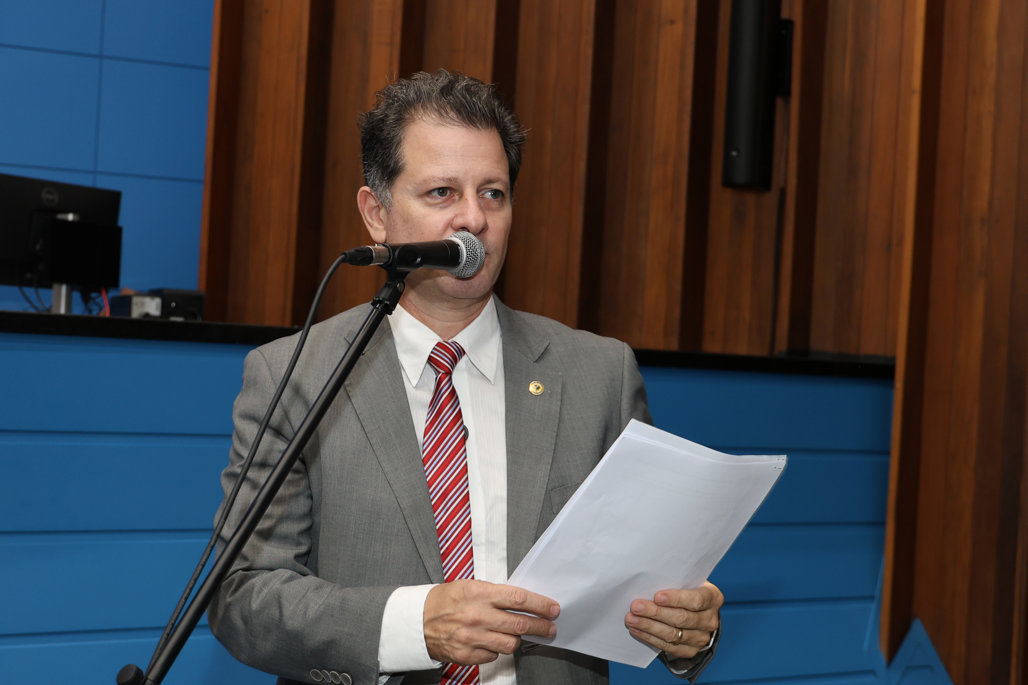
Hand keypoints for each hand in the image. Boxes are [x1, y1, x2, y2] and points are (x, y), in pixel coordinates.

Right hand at [424, 580, 559, 665]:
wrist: (417, 621)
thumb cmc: (445, 600)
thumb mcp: (469, 586)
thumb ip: (495, 593)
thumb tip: (522, 601)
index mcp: (479, 593)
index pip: (518, 599)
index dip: (540, 605)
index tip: (552, 608)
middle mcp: (477, 616)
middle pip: (519, 624)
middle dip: (540, 626)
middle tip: (550, 627)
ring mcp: (471, 637)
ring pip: (510, 644)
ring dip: (518, 640)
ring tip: (519, 635)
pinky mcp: (466, 655)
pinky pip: (493, 656)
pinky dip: (497, 650)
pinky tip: (492, 642)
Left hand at [624, 582, 722, 659]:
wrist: (696, 612)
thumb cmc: (687, 590)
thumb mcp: (687, 581)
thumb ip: (674, 581)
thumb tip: (648, 582)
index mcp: (712, 598)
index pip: (696, 599)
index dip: (676, 598)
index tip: (657, 596)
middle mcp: (710, 619)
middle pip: (681, 618)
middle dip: (656, 612)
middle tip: (636, 607)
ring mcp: (701, 637)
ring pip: (673, 634)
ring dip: (649, 626)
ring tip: (631, 619)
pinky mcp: (690, 650)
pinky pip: (668, 646)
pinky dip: (650, 638)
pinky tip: (637, 630)